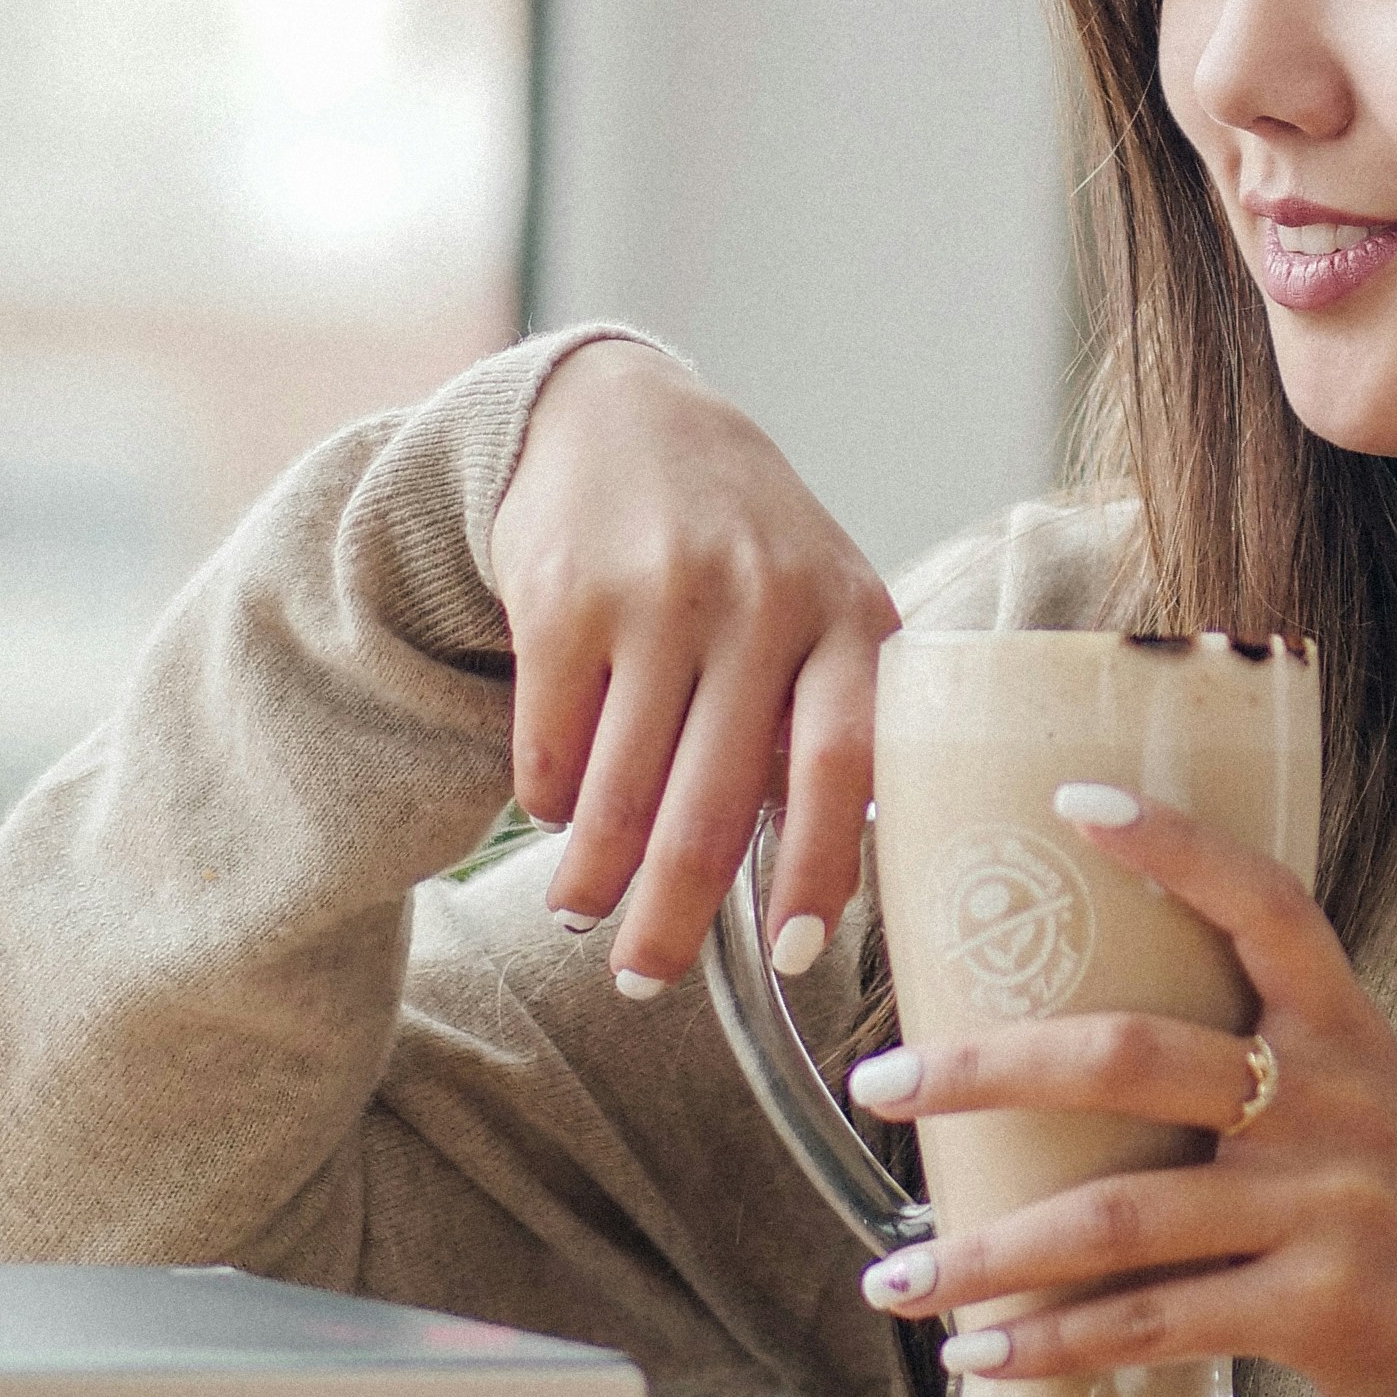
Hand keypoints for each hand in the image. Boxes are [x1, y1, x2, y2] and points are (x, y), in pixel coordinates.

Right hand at [486, 342, 899, 993]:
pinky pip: (550, 750)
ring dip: (591, 882)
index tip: (792, 955)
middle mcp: (760, 600)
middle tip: (643, 980)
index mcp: (846, 614)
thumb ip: (827, 719)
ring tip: (581, 915)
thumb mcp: (822, 603)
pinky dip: (549, 802)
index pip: (843, 765)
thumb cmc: (745, 545)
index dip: (819, 870)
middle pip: (709, 807)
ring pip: (617, 795)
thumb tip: (815, 890)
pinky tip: (558, 811)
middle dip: (670, 919)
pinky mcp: (563, 595)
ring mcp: (658, 596)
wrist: (625, 415)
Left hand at [845, 794, 1396, 1396]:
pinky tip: (978, 1352)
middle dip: (989, 1068)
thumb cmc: (1375, 1193)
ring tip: (893, 1274)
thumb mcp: (1341, 1089)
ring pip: (1120, 1215)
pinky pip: (1153, 1321)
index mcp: (1340, 1023)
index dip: (1176, 845)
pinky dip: (1053, 1343)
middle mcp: (1332, 1100)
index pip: (1264, 903)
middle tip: (881, 1081)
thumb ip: (1242, 1043)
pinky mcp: (1311, 1309)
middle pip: (1134, 1058)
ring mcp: (1323, 1207)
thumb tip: (1055, 1004)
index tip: (1069, 801)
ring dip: (990, 1249)